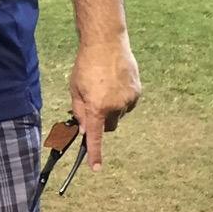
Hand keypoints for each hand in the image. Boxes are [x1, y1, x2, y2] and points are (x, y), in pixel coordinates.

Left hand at [68, 38, 141, 169]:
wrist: (106, 42)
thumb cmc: (86, 65)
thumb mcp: (75, 89)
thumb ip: (79, 111)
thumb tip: (84, 129)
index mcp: (96, 107)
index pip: (96, 137)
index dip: (95, 154)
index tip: (96, 168)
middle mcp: (115, 107)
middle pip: (109, 126)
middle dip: (101, 122)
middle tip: (93, 106)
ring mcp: (129, 99)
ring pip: (119, 114)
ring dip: (111, 108)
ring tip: (104, 86)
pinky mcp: (137, 92)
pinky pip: (128, 103)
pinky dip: (121, 99)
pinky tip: (115, 83)